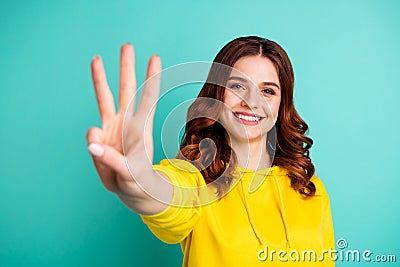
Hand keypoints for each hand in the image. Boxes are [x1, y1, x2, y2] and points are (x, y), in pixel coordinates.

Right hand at [86, 43, 160, 197]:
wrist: (131, 188)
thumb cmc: (137, 180)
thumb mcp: (129, 174)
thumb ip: (111, 160)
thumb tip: (91, 144)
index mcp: (141, 128)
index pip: (148, 98)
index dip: (151, 78)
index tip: (155, 57)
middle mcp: (127, 122)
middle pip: (126, 89)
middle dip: (126, 68)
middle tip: (127, 45)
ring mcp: (113, 127)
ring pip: (105, 98)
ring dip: (101, 78)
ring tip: (96, 58)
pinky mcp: (100, 137)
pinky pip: (91, 131)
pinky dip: (92, 139)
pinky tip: (97, 149)